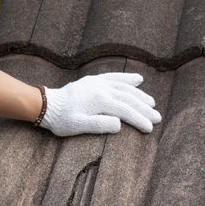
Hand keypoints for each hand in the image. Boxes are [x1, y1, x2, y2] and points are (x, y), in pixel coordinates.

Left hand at [39, 73, 161, 136]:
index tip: (150, 128)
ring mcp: (98, 82)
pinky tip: (138, 79)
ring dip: (140, 95)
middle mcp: (101, 88)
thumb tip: (119, 123)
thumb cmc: (61, 119)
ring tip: (152, 103)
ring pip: (124, 87)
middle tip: (158, 118)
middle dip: (144, 108)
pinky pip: (114, 77)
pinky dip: (127, 78)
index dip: (139, 119)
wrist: (47, 105)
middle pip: (128, 98)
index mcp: (100, 100)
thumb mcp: (78, 126)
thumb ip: (99, 125)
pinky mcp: (94, 80)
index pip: (125, 110)